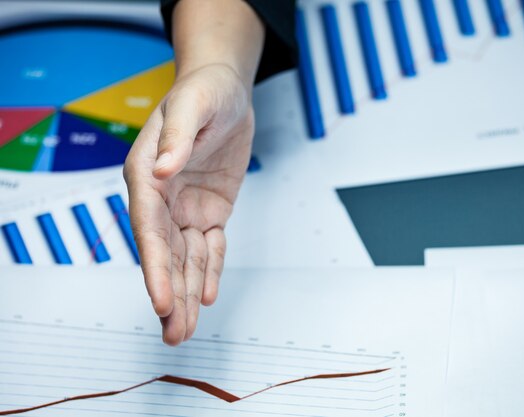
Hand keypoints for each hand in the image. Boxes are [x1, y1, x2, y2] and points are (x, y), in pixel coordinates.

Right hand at [124, 64, 253, 344]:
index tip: (162, 300)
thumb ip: (176, 137)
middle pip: (165, 253)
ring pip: (187, 258)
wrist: (226, 89)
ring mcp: (186, 207)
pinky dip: (210, 271)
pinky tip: (208, 296)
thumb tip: (162, 170)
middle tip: (174, 333)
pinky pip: (210, 247)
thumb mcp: (192, 104)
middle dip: (170, 294)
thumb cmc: (203, 91)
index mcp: (147, 174)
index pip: (148, 229)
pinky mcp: (210, 210)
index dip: (154, 267)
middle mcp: (163, 197)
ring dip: (188, 293)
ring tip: (184, 329)